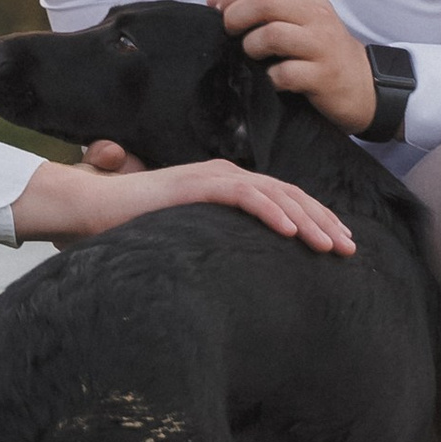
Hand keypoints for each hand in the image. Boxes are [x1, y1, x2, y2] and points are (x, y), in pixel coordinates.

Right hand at [13, 157, 354, 256]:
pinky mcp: (196, 185)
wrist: (91, 207)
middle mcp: (225, 175)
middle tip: (350, 249)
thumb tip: (237, 266)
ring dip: (307, 220)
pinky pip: (243, 196)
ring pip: (275, 194)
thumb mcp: (186, 234)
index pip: (282, 199)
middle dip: (323, 221)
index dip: (313, 219)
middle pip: (288, 195)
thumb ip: (213, 239)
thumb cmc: (133, 225)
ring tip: (331, 246)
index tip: (338, 246)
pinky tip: (291, 231)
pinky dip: (271, 211)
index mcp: (226, 185)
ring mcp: (211, 177)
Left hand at [210, 0, 376, 131]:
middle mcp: (316, 15)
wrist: (362, 84)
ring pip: (273, 34)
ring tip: (252, 56)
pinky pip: (285, 73)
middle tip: (230, 34)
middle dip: (235, 17)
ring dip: (251, 47)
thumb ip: (258, 4)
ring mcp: (321, 45)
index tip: (222, 12)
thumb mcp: (295, 18)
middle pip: (264, 1)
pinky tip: (271, 80)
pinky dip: (270, 78)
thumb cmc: (319, 49)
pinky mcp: (323, 76)